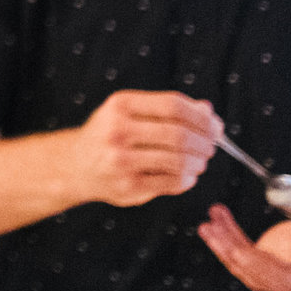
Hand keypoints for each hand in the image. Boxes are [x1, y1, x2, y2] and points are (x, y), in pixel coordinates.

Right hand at [69, 90, 218, 207]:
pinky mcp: (128, 186)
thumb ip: (167, 110)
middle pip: (179, 135)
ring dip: (198, 163)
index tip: (215, 126)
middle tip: (211, 147)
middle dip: (204, 143)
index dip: (201, 117)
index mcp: (120, 105)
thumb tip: (208, 111)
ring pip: (179, 161)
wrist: (75, 165)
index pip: (173, 105)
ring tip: (199, 162)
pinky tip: (186, 176)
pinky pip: (172, 182)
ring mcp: (121, 160)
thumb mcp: (131, 112)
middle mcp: (117, 130)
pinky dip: (187, 179)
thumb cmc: (110, 135)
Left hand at [199, 204, 290, 290]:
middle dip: (230, 252)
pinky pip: (240, 254)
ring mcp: (274, 277)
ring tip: (208, 223)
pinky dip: (226, 236)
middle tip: (212, 229)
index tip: (239, 251)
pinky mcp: (263, 265)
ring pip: (242, 265)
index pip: (282, 280)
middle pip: (255, 274)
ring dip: (222, 244)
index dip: (259, 268)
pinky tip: (217, 219)